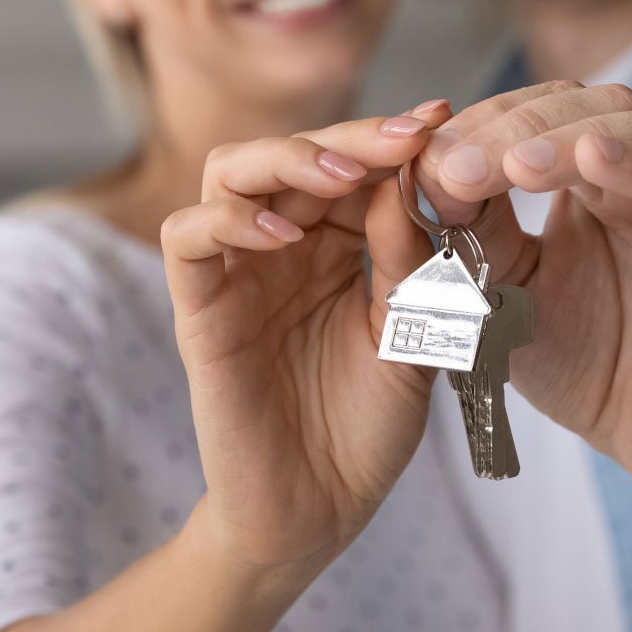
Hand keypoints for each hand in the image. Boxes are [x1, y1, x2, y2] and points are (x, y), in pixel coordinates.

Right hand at [161, 105, 448, 574]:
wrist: (320, 512)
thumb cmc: (370, 426)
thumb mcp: (410, 334)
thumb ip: (408, 260)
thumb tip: (410, 177)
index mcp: (344, 246)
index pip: (357, 166)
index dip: (395, 139)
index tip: (443, 118)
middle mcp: (289, 246)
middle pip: (297, 152)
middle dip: (352, 137)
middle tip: (402, 135)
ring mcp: (240, 271)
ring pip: (232, 171)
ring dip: (288, 159)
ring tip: (342, 174)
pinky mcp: (200, 308)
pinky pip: (189, 237)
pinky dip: (228, 218)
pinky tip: (282, 233)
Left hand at [416, 83, 631, 513]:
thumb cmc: (590, 362)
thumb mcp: (509, 292)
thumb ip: (476, 234)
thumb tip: (426, 174)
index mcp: (600, 179)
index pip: (545, 112)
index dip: (486, 121)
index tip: (426, 153)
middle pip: (593, 106)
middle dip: (518, 126)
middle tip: (456, 162)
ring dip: (573, 138)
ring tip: (513, 165)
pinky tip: (592, 159)